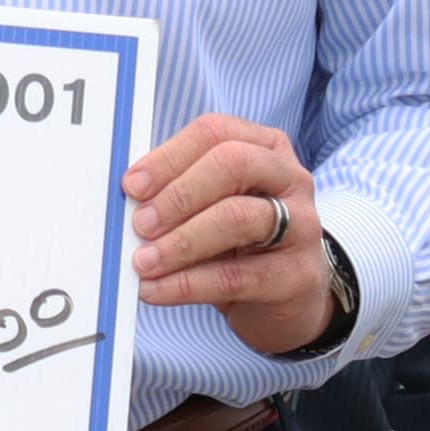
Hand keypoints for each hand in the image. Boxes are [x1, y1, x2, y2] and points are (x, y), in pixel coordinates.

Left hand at [125, 113, 331, 357]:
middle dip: (178, 194)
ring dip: (180, 241)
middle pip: (233, 164)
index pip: (215, 133)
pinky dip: (186, 284)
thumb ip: (179, 193)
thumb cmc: (241, 243)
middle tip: (141, 223)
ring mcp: (301, 225)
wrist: (290, 297)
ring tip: (144, 262)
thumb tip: (129, 199)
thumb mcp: (212, 206)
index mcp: (265, 148)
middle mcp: (290, 178)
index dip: (168, 157)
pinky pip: (235, 276)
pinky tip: (156, 290)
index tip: (132, 186)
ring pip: (236, 218)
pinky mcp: (296, 275)